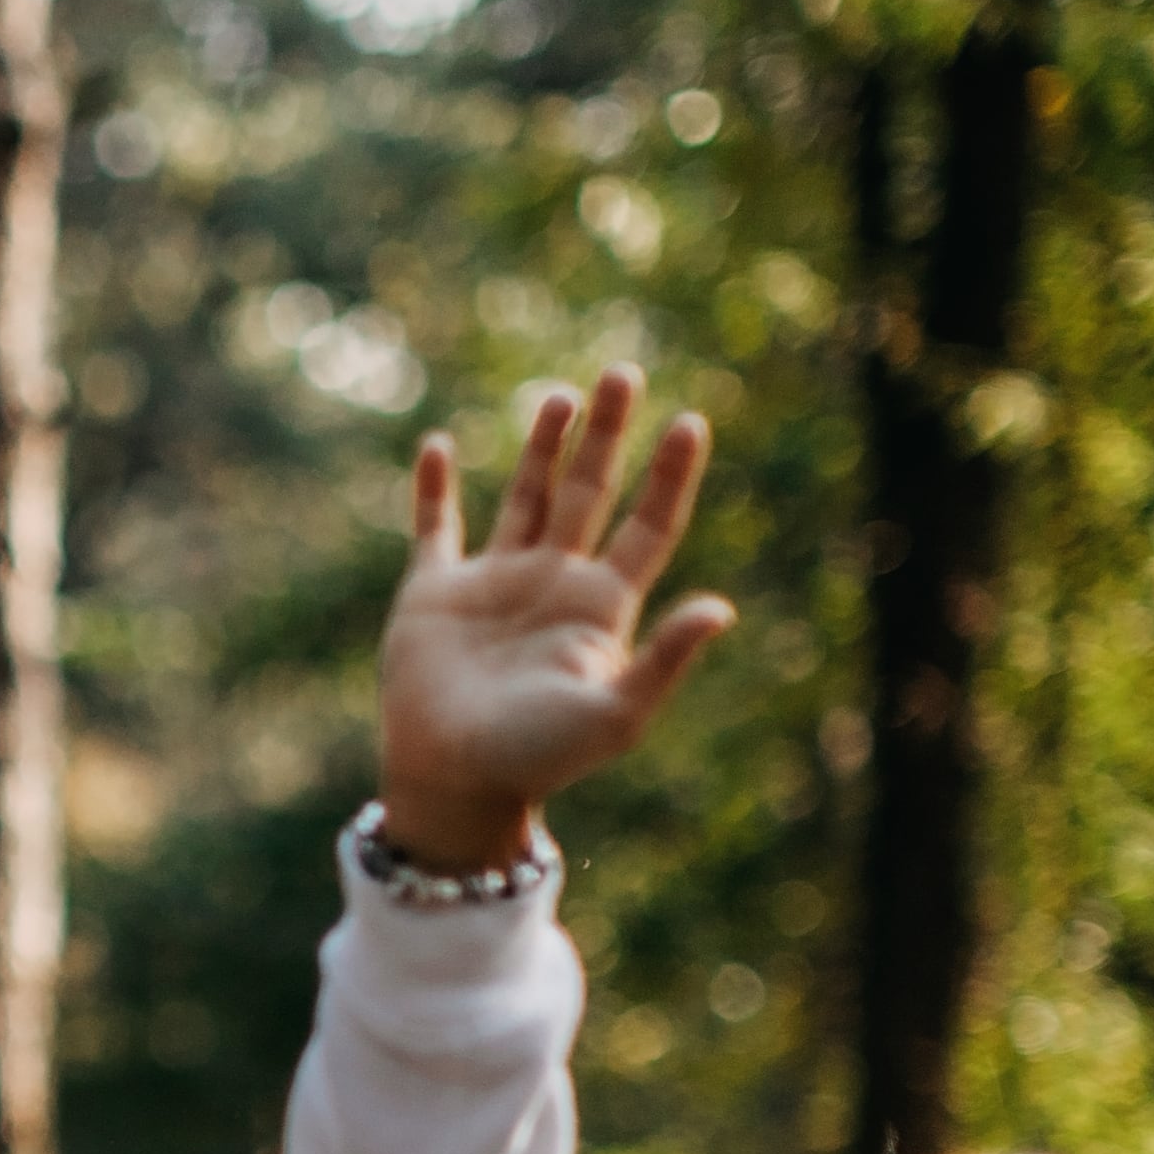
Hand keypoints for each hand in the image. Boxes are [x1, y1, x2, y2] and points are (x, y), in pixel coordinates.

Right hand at [375, 366, 734, 871]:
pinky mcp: (434, 593)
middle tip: (624, 372)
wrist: (453, 781)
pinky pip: (435, 528)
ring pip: (526, 498)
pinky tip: (438, 444)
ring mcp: (494, 583)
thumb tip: (722, 608)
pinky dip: (432, 488)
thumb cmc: (538, 756)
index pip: (647, 525)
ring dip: (543, 448)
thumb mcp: (615, 713)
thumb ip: (664, 660)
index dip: (670, 476)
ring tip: (563, 397)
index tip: (689, 423)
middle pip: (590, 493)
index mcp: (601, 606)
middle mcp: (553, 583)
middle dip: (609, 435)